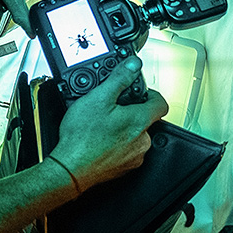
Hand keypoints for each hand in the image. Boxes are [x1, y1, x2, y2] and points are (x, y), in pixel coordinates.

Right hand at [49, 57, 167, 191]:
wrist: (71, 167)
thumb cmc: (82, 137)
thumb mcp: (98, 98)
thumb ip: (119, 78)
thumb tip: (133, 65)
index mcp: (139, 121)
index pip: (161, 103)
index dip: (151, 94)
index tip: (141, 92)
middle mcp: (142, 140)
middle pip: (145, 120)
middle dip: (130, 113)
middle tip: (109, 110)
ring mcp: (134, 156)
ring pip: (135, 136)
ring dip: (123, 130)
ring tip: (101, 127)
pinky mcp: (124, 168)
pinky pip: (126, 151)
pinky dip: (116, 145)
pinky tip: (99, 141)